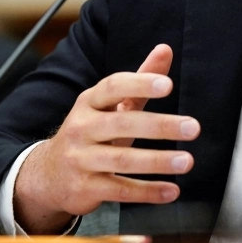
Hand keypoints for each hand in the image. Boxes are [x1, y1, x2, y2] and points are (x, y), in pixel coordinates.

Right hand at [14, 44, 200, 232]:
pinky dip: (147, 191)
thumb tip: (165, 50)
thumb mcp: (110, 105)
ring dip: (158, 161)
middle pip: (123, 123)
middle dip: (160, 125)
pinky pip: (120, 190)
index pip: (113, 87)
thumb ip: (140, 79)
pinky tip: (171, 190)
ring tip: (186, 160)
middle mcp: (82, 128)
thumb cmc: (90, 133)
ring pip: (122, 159)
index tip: (167, 85)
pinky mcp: (85, 188)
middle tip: (192, 128)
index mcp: (89, 102)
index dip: (139, 83)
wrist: (49, 173)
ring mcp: (81, 159)